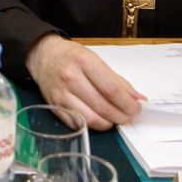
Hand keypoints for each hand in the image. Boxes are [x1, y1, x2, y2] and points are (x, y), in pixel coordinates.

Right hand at [26, 34, 145, 129]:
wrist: (43, 56)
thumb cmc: (71, 57)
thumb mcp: (95, 59)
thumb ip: (117, 80)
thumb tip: (138, 99)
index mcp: (84, 61)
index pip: (111, 89)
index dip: (127, 102)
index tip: (136, 108)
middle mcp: (70, 77)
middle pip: (103, 105)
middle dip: (121, 115)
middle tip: (128, 116)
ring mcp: (61, 94)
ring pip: (91, 119)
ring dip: (108, 123)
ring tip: (114, 119)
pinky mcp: (55, 106)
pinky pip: (78, 124)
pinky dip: (92, 125)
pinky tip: (98, 119)